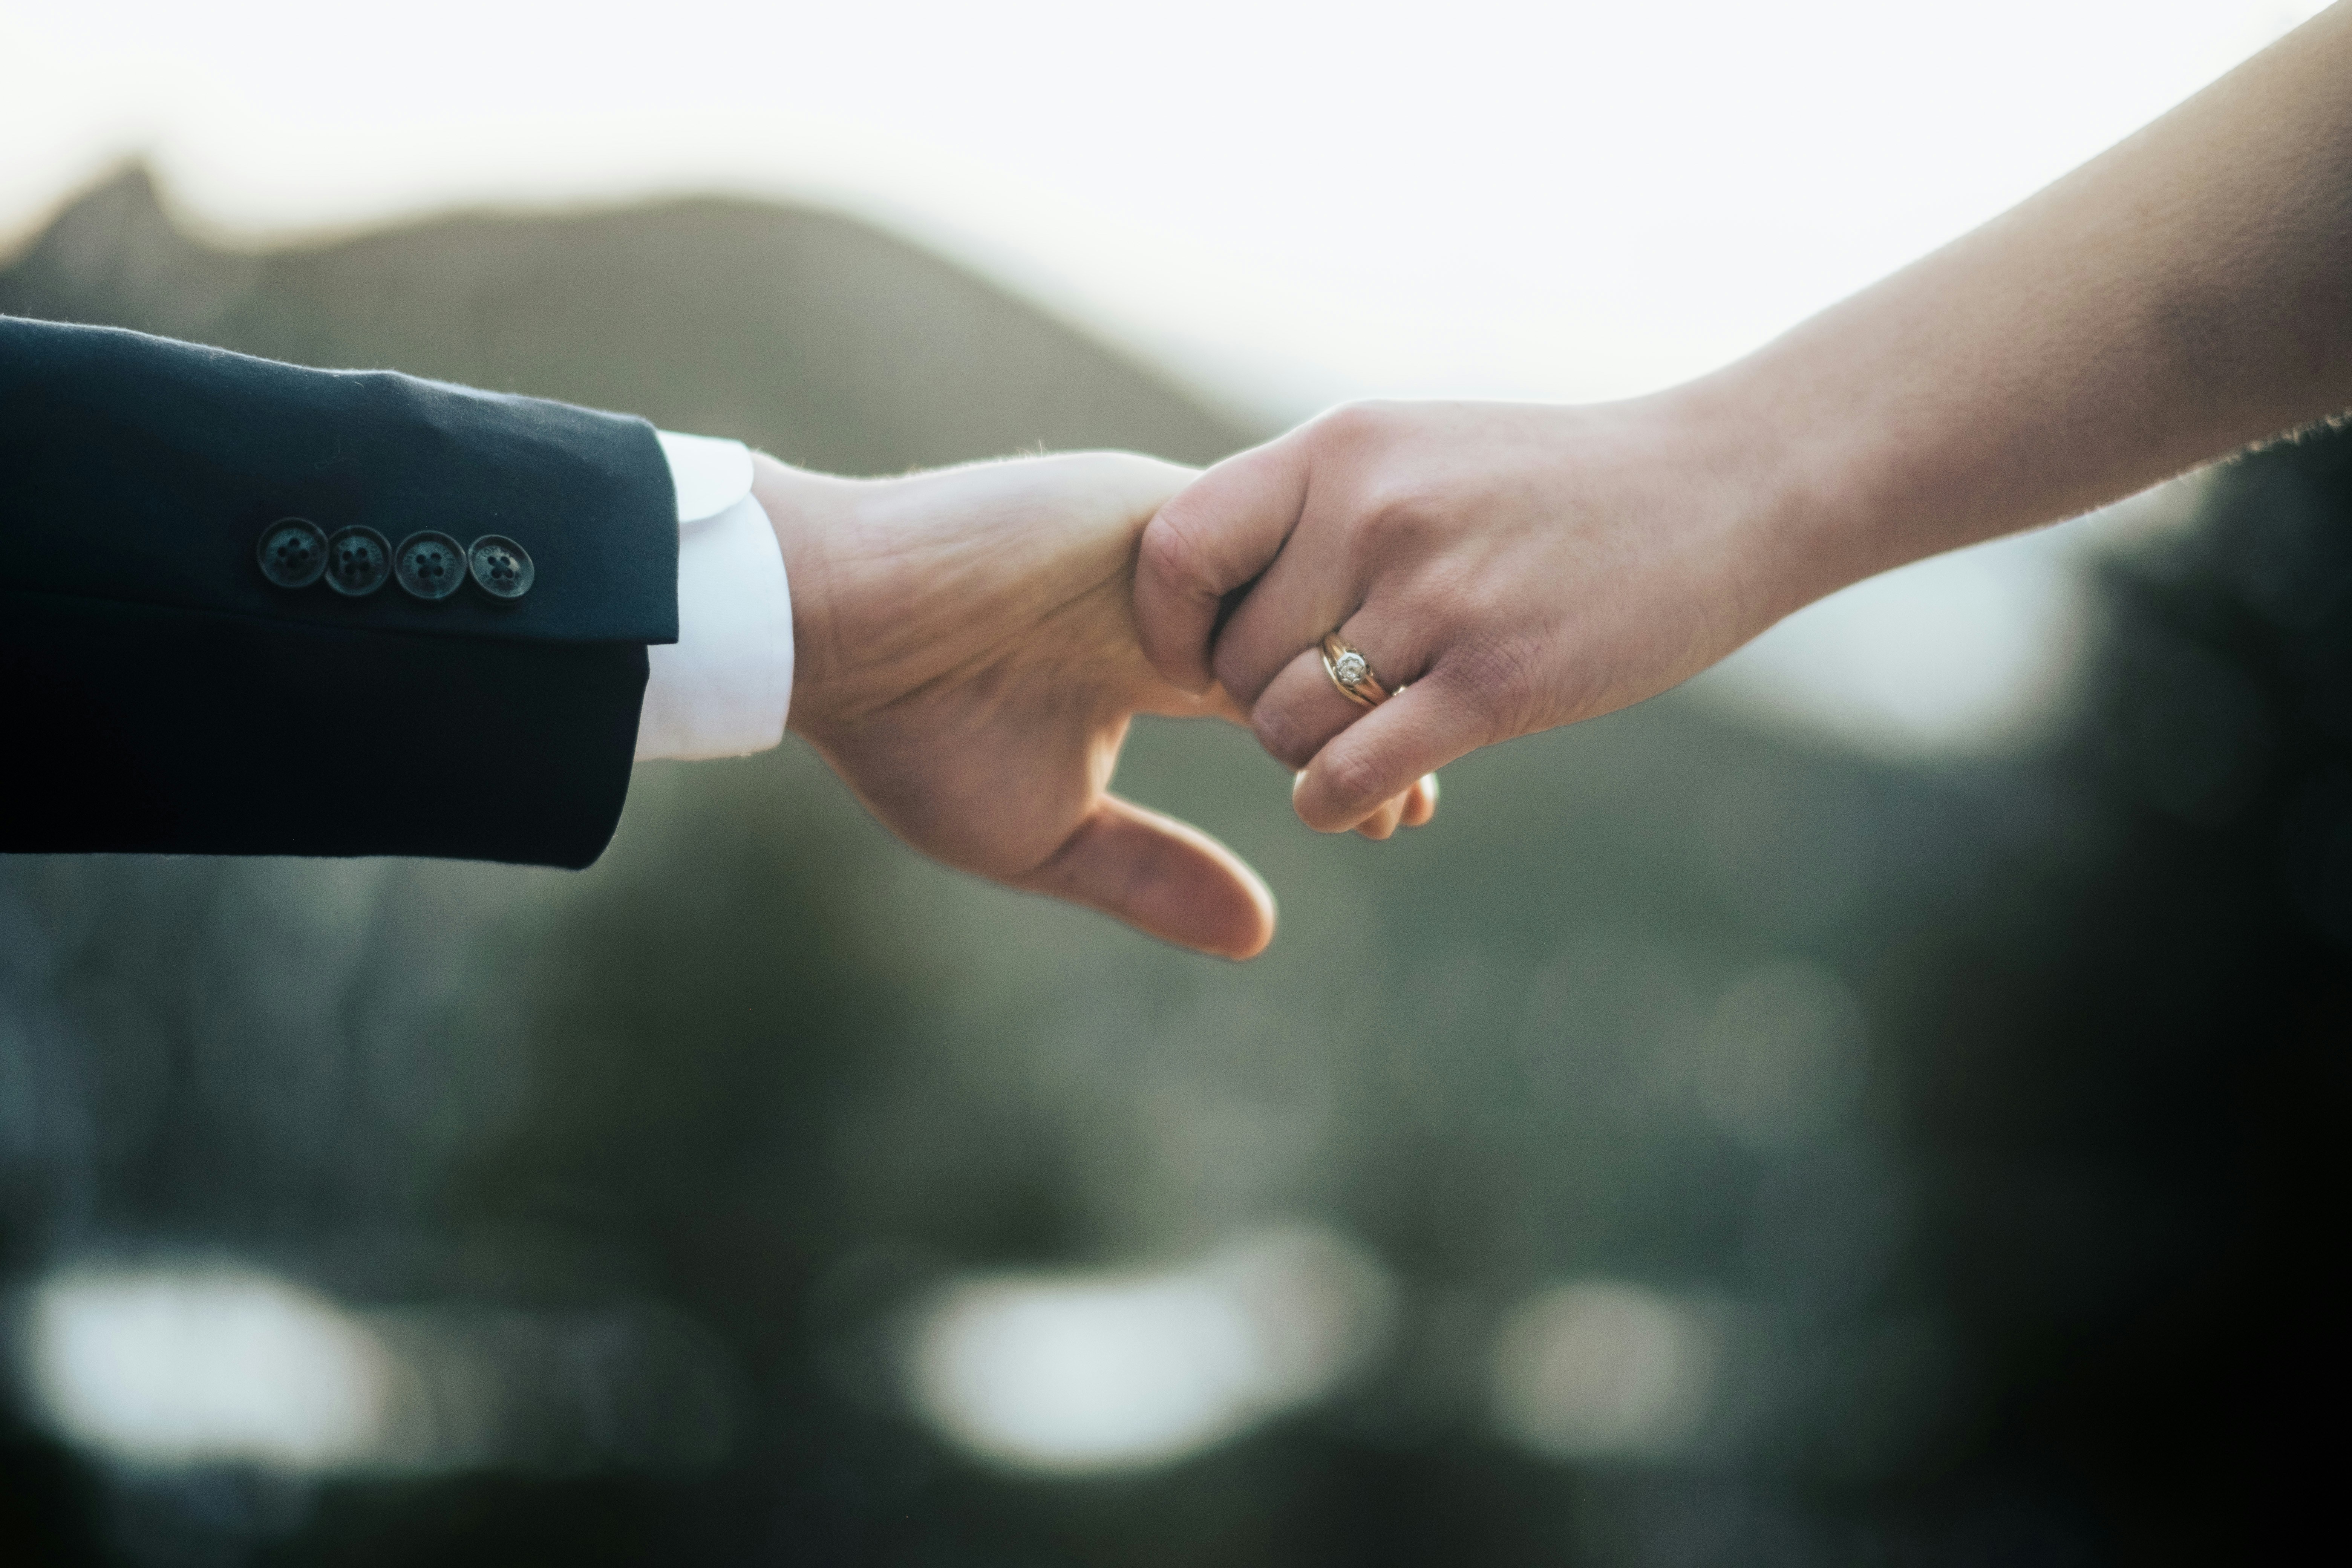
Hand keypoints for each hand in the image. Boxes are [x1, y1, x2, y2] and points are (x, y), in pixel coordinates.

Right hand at [759, 450, 1436, 957]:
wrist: (829, 632)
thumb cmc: (914, 736)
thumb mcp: (1048, 835)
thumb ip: (1152, 875)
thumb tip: (1264, 935)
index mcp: (1155, 652)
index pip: (1287, 697)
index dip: (1347, 750)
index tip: (1401, 817)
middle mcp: (1179, 591)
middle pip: (1320, 643)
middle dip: (1377, 716)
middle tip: (1421, 791)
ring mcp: (1168, 540)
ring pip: (1306, 588)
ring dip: (1348, 665)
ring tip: (1389, 750)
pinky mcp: (1145, 504)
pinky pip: (1257, 543)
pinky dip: (1287, 614)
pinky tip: (1312, 693)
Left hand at [1134, 395, 1787, 832]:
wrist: (1725, 486)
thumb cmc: (1554, 486)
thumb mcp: (1414, 452)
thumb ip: (1312, 511)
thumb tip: (1210, 606)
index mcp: (1339, 449)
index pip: (1174, 547)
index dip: (1166, 624)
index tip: (1193, 660)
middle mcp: (1372, 512)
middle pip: (1233, 660)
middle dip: (1261, 704)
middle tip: (1326, 709)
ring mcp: (1436, 595)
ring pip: (1282, 725)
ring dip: (1308, 756)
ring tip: (1368, 739)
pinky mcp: (1497, 679)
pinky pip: (1350, 774)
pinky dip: (1337, 804)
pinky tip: (1369, 802)